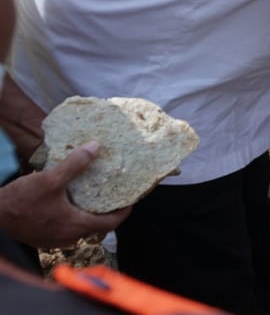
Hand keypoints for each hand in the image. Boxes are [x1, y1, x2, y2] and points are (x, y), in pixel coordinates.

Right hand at [0, 141, 129, 247]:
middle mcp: (69, 237)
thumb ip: (75, 164)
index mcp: (76, 226)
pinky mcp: (44, 238)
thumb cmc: (21, 201)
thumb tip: (96, 146)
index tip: (131, 198)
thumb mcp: (50, 178)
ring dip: (88, 213)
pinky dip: (73, 216)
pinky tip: (69, 201)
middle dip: (107, 210)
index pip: (111, 223)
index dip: (124, 211)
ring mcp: (55, 240)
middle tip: (113, 193)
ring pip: (81, 227)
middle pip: (97, 226)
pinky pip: (66, 228)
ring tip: (93, 194)